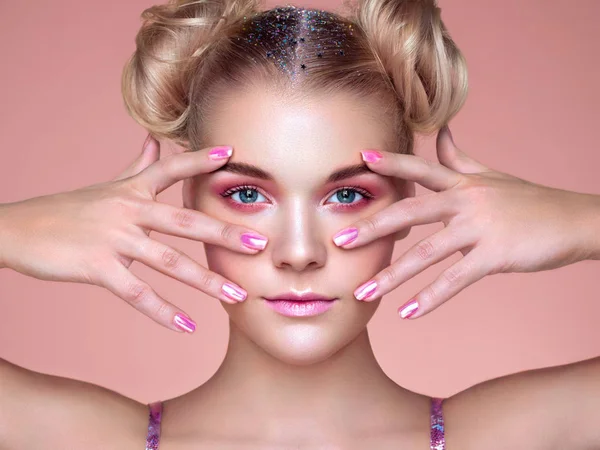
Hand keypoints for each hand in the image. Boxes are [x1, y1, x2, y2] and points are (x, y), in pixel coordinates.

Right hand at [0, 135, 267, 331]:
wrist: (17, 229)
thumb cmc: (67, 210)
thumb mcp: (106, 186)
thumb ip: (137, 166)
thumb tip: (154, 139)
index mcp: (131, 189)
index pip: (171, 169)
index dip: (200, 160)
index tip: (233, 153)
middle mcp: (127, 209)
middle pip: (184, 220)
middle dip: (224, 232)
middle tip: (259, 244)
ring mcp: (113, 238)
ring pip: (169, 261)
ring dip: (206, 281)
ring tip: (237, 297)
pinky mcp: (97, 267)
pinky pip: (137, 293)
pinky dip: (163, 311)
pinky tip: (188, 326)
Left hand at [332, 126, 593, 318]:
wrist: (575, 220)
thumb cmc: (529, 201)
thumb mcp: (490, 176)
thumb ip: (459, 158)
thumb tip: (440, 130)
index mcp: (463, 183)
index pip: (420, 168)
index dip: (391, 163)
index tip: (359, 160)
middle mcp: (466, 201)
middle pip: (411, 212)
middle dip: (373, 227)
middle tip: (339, 241)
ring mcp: (480, 228)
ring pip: (426, 253)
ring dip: (392, 276)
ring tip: (363, 294)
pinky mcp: (494, 255)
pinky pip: (455, 280)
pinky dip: (430, 299)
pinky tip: (407, 314)